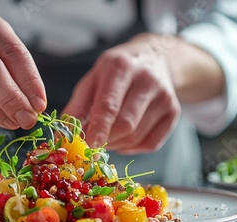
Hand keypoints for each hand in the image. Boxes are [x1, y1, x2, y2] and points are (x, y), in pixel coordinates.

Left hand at [63, 34, 180, 153]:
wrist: (154, 59)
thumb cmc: (115, 73)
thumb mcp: (92, 80)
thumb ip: (77, 107)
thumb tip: (63, 137)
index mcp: (121, 67)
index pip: (109, 105)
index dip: (98, 129)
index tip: (87, 146)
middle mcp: (147, 80)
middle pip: (125, 125)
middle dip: (106, 139)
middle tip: (94, 141)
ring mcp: (164, 96)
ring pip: (136, 137)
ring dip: (116, 144)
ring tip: (107, 136)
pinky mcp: (174, 112)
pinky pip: (151, 144)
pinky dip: (132, 148)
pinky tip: (124, 138)